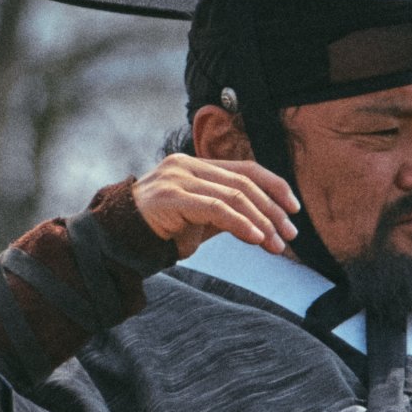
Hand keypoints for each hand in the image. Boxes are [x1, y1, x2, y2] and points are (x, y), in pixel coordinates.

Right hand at [130, 152, 298, 258]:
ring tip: (277, 245)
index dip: (275, 186)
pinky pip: (216, 208)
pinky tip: (256, 239)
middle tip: (291, 234)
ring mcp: (178, 178)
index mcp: (196, 165)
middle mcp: (187, 165)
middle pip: (244, 182)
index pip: (245, 169)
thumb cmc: (159, 232)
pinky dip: (241, 224)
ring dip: (261, 221)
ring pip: (234, 195)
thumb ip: (226, 214)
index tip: (294, 209)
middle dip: (273, 210)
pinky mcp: (172, 196)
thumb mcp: (200, 221)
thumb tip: (265, 224)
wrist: (118, 241)